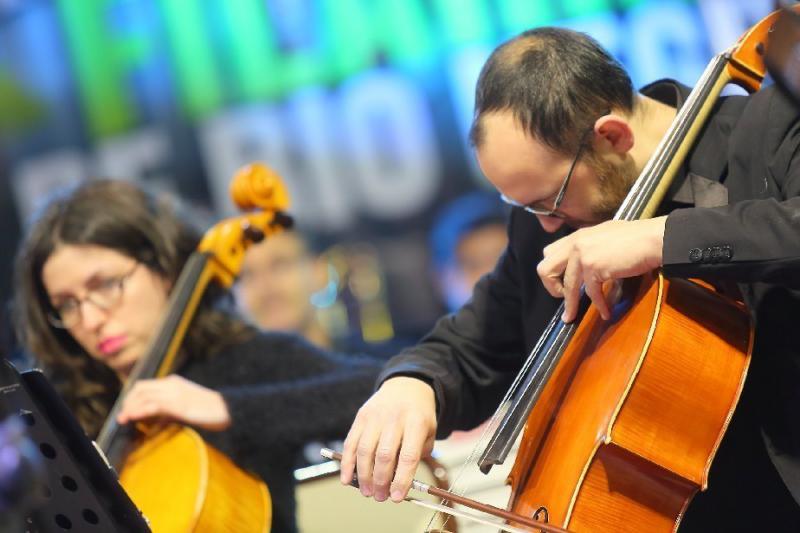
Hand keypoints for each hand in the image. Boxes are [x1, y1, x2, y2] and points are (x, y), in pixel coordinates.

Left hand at [116, 375, 230, 430]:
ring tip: (123, 419)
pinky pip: (152, 405)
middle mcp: (171, 384)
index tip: (127, 409)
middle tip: (122, 415)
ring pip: (143, 396)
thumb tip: (157, 420)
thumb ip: (170, 410)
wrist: (227, 408)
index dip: (132, 397)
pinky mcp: (177, 404)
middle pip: (140, 388)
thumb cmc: (209, 410)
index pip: (145, 385)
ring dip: (130, 408)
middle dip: (128, 401)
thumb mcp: (186, 407)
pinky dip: (139, 411)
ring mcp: (174, 393)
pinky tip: (134, 418)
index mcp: (174, 381)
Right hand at [340, 377, 436, 502]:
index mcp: (416, 422)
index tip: (397, 497)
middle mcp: (394, 418)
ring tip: (367, 492)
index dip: (401, 479)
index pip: (408, 455)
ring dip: (364, 475)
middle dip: (380, 481)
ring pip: (364, 450)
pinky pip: (350, 443)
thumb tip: (399, 482)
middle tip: (380, 497)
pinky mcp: (361, 417)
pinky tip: (347, 479)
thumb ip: (418, 454)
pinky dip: (346, 463)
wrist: (406, 386)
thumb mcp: (429, 431)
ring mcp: (375, 416)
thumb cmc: (418, 415)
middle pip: (384, 455)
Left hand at [537, 217, 665, 322]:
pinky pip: (591, 293)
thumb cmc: (635, 238)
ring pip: (567, 286)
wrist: (652, 238)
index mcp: (576, 236)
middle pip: (545, 269)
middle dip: (551, 287)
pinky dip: (599, 306)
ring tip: (570, 317)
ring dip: (570, 305)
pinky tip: (605, 312)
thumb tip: (584, 264)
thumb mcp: (604, 235)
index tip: (561, 284)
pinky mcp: (595, 267)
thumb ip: (589, 246)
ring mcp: (583, 255)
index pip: (548, 253)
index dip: (552, 271)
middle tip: (562, 297)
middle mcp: (575, 244)